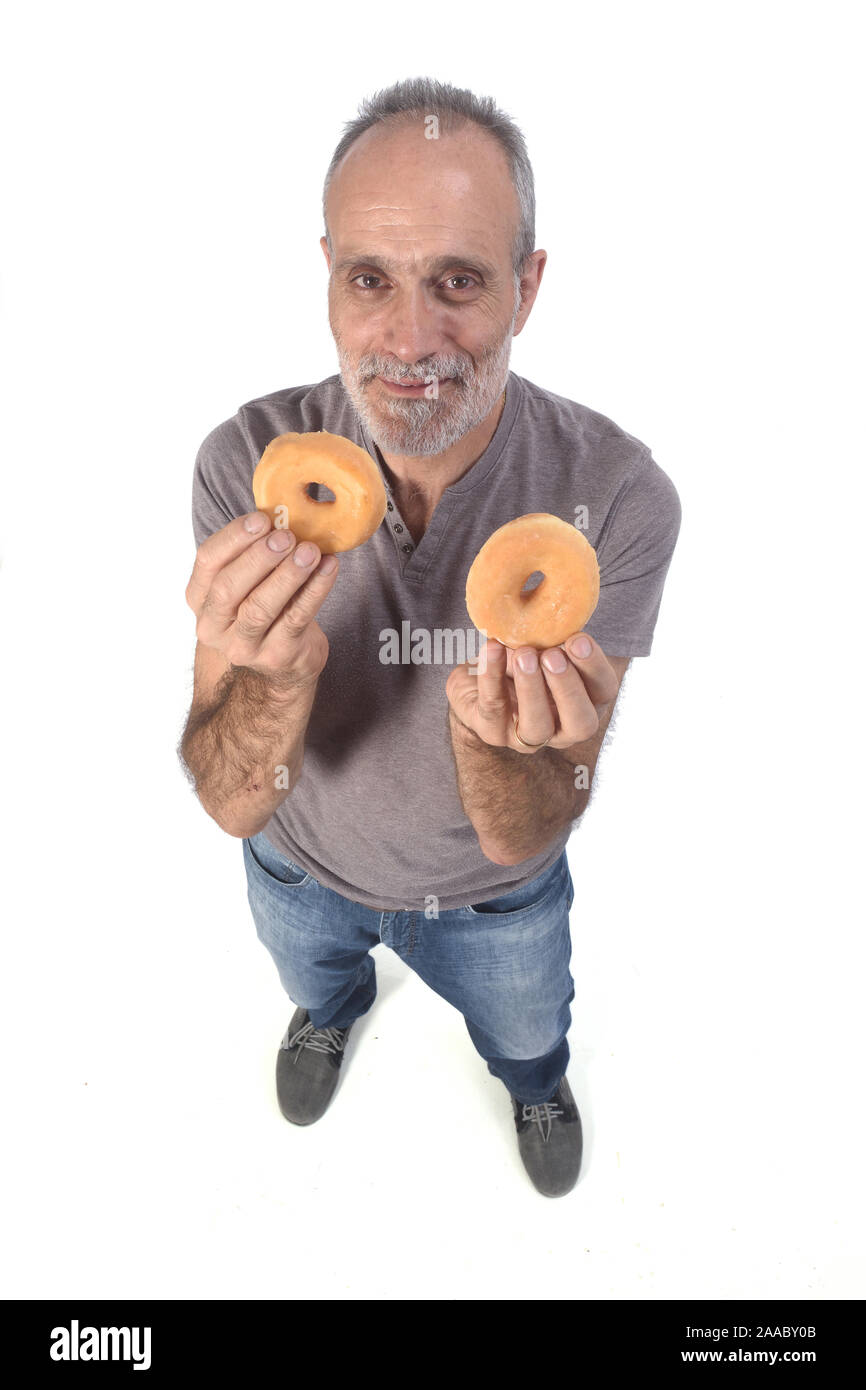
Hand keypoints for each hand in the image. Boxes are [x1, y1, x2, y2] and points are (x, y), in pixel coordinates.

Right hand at [185, 512, 338, 685]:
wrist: (279, 665)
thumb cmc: (262, 608)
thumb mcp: (247, 582)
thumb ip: (254, 554)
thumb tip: (282, 515)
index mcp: (200, 597)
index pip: (207, 561)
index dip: (233, 538)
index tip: (261, 519)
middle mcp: (213, 625)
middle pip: (228, 587)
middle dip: (258, 557)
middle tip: (286, 536)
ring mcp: (244, 645)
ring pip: (261, 607)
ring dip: (288, 575)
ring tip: (310, 551)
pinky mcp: (277, 655)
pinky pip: (296, 619)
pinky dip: (315, 590)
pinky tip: (328, 568)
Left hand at [445, 633, 620, 753]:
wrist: (479, 674)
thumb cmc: (522, 656)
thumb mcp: (543, 643)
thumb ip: (554, 635)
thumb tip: (556, 608)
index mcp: (586, 700)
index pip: (604, 690)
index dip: (594, 666)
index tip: (578, 639)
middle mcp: (564, 727)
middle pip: (581, 723)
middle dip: (568, 688)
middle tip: (552, 655)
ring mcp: (529, 736)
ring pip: (538, 727)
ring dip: (532, 689)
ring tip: (524, 654)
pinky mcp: (494, 732)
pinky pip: (493, 707)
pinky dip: (491, 675)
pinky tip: (492, 648)